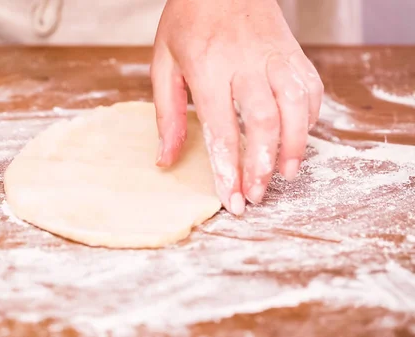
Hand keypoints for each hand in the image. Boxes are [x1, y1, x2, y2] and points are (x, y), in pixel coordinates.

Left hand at [151, 0, 322, 214]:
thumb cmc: (189, 21)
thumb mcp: (163, 61)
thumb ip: (166, 113)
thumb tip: (166, 160)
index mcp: (207, 66)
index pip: (221, 126)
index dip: (228, 168)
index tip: (232, 199)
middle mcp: (245, 62)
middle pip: (262, 120)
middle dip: (261, 164)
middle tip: (257, 196)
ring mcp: (274, 56)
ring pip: (294, 106)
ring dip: (294, 145)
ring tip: (285, 175)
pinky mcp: (294, 53)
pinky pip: (310, 90)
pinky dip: (308, 119)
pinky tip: (297, 140)